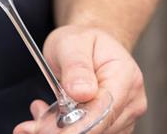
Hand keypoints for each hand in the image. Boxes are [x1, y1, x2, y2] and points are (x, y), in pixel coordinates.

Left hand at [13, 25, 147, 133]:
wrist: (89, 45)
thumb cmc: (82, 41)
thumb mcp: (72, 42)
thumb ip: (77, 66)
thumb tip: (81, 92)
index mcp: (126, 76)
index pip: (105, 110)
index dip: (79, 126)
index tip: (55, 132)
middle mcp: (131, 100)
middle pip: (98, 127)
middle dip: (63, 129)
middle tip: (34, 121)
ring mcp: (124, 115)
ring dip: (60, 130)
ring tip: (41, 112)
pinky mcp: (114, 125)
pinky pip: (89, 133)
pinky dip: (65, 130)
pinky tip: (49, 117)